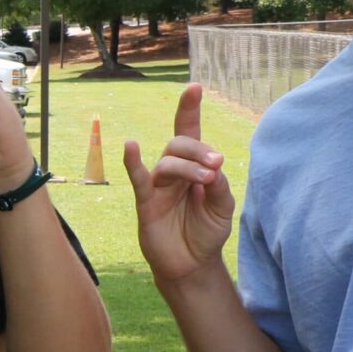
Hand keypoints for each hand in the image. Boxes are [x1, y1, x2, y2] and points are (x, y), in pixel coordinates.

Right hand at [122, 84, 236, 284]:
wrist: (193, 265)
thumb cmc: (207, 232)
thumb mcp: (223, 208)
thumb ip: (219, 186)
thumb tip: (211, 167)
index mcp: (194, 167)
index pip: (189, 132)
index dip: (189, 109)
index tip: (194, 86)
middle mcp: (173, 171)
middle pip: (179, 143)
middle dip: (199, 150)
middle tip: (216, 165)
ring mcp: (158, 186)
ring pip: (167, 163)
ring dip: (188, 167)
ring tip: (205, 180)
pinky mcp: (146, 203)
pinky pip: (138, 178)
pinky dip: (133, 161)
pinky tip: (130, 145)